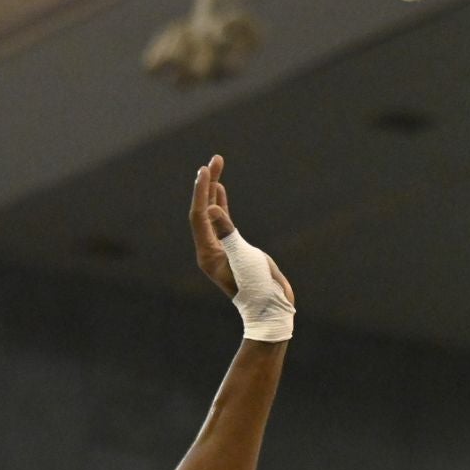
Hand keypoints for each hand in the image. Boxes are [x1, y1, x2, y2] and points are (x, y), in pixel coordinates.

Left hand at [191, 155, 292, 306]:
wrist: (270, 309)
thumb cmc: (258, 287)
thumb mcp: (243, 258)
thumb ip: (228, 232)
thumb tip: (210, 209)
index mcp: (208, 253)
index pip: (199, 216)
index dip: (202, 192)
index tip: (205, 170)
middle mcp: (209, 248)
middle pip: (202, 211)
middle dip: (207, 185)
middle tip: (213, 160)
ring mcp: (220, 248)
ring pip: (211, 213)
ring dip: (212, 190)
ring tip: (213, 167)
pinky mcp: (232, 248)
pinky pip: (222, 221)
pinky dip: (221, 204)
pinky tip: (220, 189)